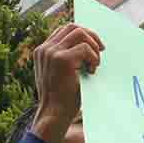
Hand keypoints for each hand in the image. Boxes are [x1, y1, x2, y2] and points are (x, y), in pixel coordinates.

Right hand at [31, 23, 102, 142]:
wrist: (54, 115)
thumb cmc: (61, 98)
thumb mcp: (59, 74)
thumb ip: (66, 58)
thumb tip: (87, 46)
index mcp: (42, 51)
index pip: (64, 31)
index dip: (82, 35)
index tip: (94, 47)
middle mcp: (45, 49)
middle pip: (72, 27)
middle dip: (90, 35)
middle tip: (101, 50)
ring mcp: (52, 52)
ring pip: (80, 33)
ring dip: (92, 47)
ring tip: (95, 64)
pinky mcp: (62, 59)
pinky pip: (85, 48)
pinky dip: (93, 58)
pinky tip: (92, 71)